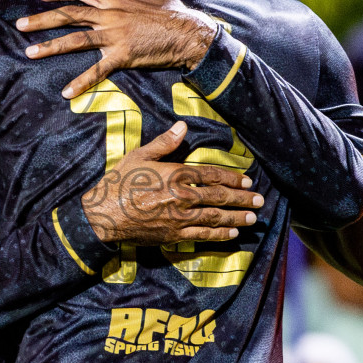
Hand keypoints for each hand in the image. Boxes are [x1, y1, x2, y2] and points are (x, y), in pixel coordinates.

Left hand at [16, 0, 219, 98]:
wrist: (190, 35)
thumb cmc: (175, 14)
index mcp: (116, 0)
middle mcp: (110, 15)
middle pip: (70, 14)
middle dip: (42, 18)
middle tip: (19, 24)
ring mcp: (115, 35)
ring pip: (76, 39)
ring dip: (50, 46)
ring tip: (29, 52)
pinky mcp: (123, 55)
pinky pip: (98, 69)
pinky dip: (82, 82)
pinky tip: (66, 92)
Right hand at [80, 121, 262, 245]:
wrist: (103, 215)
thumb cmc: (118, 182)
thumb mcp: (139, 156)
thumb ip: (164, 143)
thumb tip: (183, 127)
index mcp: (176, 175)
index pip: (212, 175)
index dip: (232, 178)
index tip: (248, 181)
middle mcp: (183, 197)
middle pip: (220, 197)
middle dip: (242, 199)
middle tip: (259, 201)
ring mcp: (180, 218)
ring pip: (215, 217)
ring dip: (237, 218)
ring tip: (252, 219)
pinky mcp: (174, 236)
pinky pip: (202, 236)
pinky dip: (219, 235)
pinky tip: (232, 234)